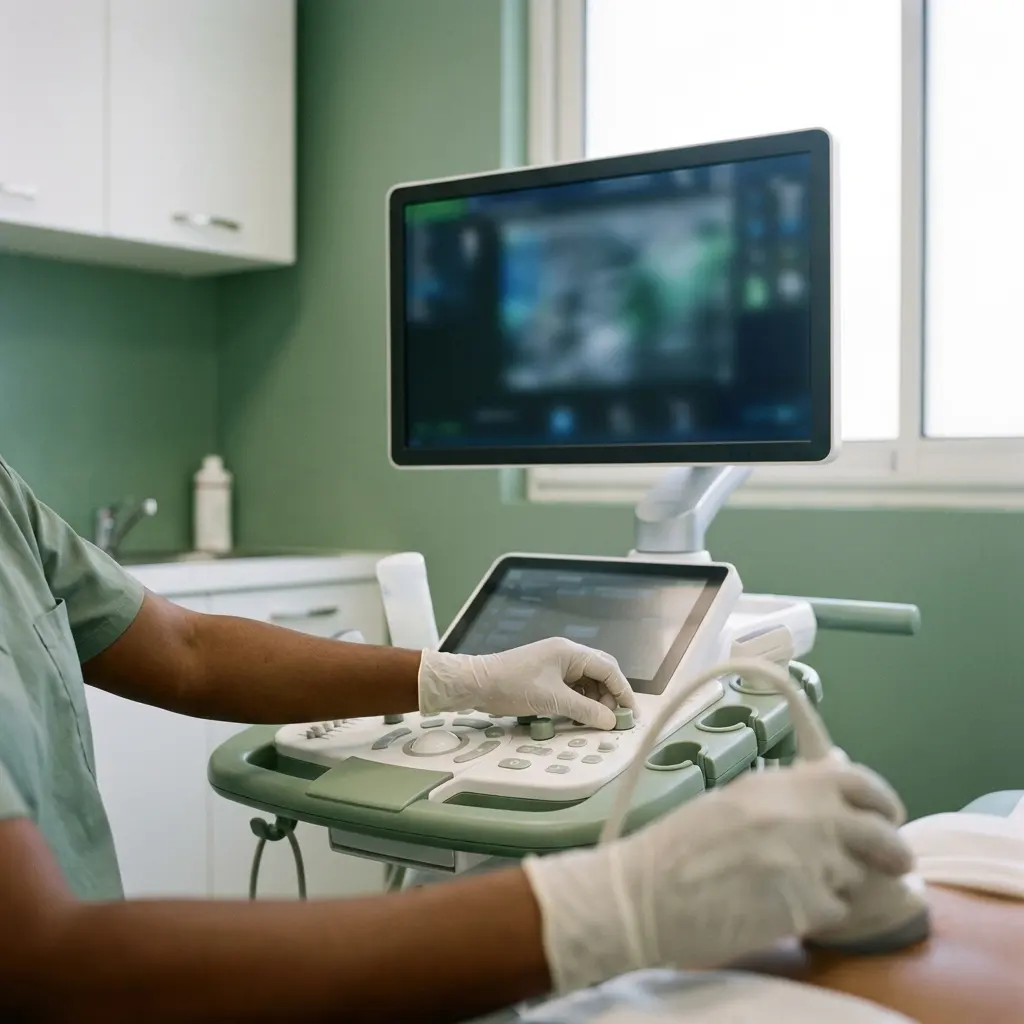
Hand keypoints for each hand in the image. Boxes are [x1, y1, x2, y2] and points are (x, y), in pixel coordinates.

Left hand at [418, 637, 635, 729]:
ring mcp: (554, 662)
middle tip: (615, 719)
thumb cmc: (514, 687)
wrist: (476, 683)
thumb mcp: (552, 701)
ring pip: (586, 680)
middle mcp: (566, 653)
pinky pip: (572, 685)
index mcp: (570, 652)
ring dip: (595, 699)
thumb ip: (585, 711)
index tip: (631, 713)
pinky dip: (580, 700)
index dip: (622, 691)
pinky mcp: (545, 674)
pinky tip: (579, 716)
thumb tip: (610, 721)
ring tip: (597, 721)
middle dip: (610, 694)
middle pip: (600, 671)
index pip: (608, 668)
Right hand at [523, 759, 912, 992]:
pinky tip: (787, 910)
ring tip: (812, 889)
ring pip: (859, 877)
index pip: (857, 781)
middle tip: (892, 864)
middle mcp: (802, 816)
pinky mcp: (804, 907)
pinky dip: (821, 914)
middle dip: (893, 852)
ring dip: (846, 884)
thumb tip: (831, 784)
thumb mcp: (733, 802)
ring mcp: (807, 862)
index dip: (881, 800)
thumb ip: (785, 795)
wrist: (645, 893)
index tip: (886, 815)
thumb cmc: (678, 848)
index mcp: (780, 784)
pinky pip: (835, 911)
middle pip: (880, 834)